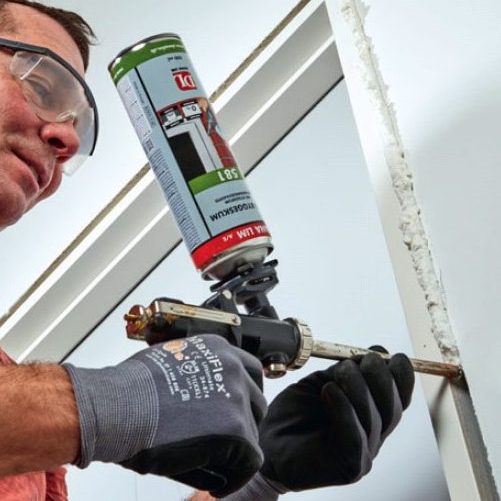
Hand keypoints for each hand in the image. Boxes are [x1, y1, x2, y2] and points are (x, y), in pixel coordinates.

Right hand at [64, 335, 266, 496]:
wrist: (116, 407)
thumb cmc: (130, 390)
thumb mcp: (171, 363)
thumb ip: (196, 373)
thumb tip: (204, 398)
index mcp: (218, 350)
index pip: (250, 373)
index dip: (244, 398)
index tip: (235, 415)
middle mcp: (233, 368)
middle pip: (256, 402)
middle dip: (243, 423)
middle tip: (225, 443)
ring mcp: (237, 397)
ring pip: (251, 433)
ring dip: (235, 451)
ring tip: (212, 463)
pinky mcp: (236, 430)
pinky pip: (249, 462)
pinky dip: (236, 476)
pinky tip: (218, 485)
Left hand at [258, 350, 413, 491]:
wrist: (267, 443)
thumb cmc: (294, 415)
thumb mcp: (323, 382)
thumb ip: (348, 371)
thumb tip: (377, 352)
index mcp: (372, 414)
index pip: (400, 396)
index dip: (400, 374)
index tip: (387, 355)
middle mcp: (373, 435)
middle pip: (394, 406)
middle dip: (381, 377)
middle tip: (360, 361)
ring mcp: (363, 453)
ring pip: (376, 418)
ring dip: (358, 388)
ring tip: (338, 374)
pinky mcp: (348, 466)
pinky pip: (355, 435)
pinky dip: (344, 408)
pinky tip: (328, 391)